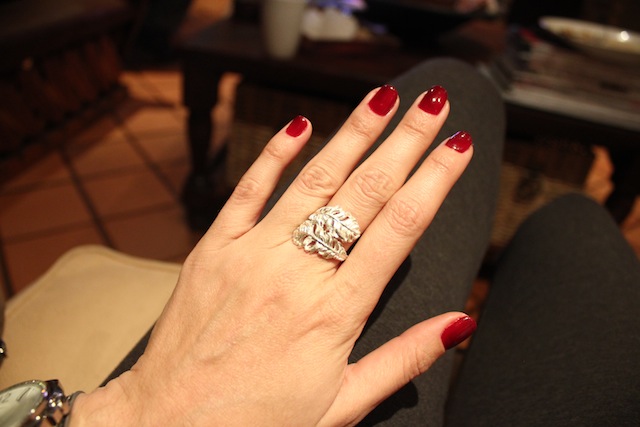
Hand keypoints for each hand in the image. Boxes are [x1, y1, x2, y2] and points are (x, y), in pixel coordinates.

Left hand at [71, 84, 475, 425]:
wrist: (167, 424)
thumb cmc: (258, 421)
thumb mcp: (342, 404)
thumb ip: (403, 360)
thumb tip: (458, 323)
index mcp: (335, 313)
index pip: (399, 230)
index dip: (434, 183)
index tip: (457, 148)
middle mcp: (297, 274)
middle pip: (364, 194)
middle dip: (406, 142)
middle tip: (435, 104)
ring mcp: (252, 255)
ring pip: (313, 181)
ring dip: (352, 134)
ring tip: (384, 99)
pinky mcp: (213, 249)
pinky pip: (248, 191)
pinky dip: (274, 155)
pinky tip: (299, 125)